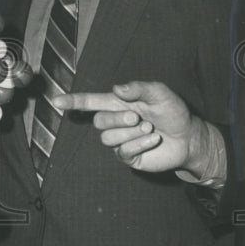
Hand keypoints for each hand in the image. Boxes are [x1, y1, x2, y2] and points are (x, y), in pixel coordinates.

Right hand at [52, 81, 213, 175]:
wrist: (188, 136)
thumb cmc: (172, 112)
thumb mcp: (159, 93)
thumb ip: (138, 88)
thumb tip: (116, 89)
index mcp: (117, 104)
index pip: (89, 102)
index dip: (72, 102)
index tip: (56, 100)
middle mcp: (115, 122)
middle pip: (98, 121)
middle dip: (117, 119)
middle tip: (138, 118)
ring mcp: (120, 141)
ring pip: (108, 138)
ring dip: (130, 133)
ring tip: (149, 129)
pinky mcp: (129, 157)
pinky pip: (123, 152)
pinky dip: (140, 143)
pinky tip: (153, 139)